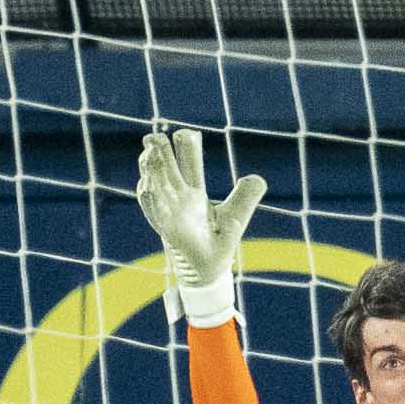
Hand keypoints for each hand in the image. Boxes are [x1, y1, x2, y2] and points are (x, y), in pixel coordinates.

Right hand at [136, 126, 266, 328]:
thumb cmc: (217, 242)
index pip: (188, 164)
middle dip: (160, 153)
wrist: (209, 270)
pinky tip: (146, 187)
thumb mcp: (235, 217)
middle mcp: (178, 198)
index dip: (186, 148)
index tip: (185, 133)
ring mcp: (171, 212)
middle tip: (154, 136)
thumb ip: (246, 197)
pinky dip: (150, 201)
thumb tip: (257, 178)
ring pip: (157, 186)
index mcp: (193, 191)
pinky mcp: (168, 230)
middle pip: (167, 169)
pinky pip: (155, 213)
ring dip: (151, 171)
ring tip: (148, 155)